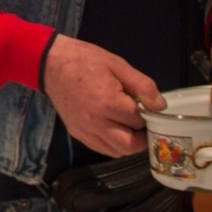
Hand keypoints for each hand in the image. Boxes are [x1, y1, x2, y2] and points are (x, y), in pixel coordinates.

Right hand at [42, 35, 165, 157]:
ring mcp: (85, 131)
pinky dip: (113, 144)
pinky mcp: (77, 133)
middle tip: (145, 123)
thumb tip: (160, 106)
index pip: (139, 120)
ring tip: (130, 126)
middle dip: (143, 137)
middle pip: (130, 145)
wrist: (51, 63)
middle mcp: (96, 123)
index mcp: (108, 103)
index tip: (149, 107)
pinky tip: (115, 129)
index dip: (148, 114)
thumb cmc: (86, 60)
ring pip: (116, 151)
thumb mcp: (118, 65)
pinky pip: (101, 148)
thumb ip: (142, 86)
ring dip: (129, 143)